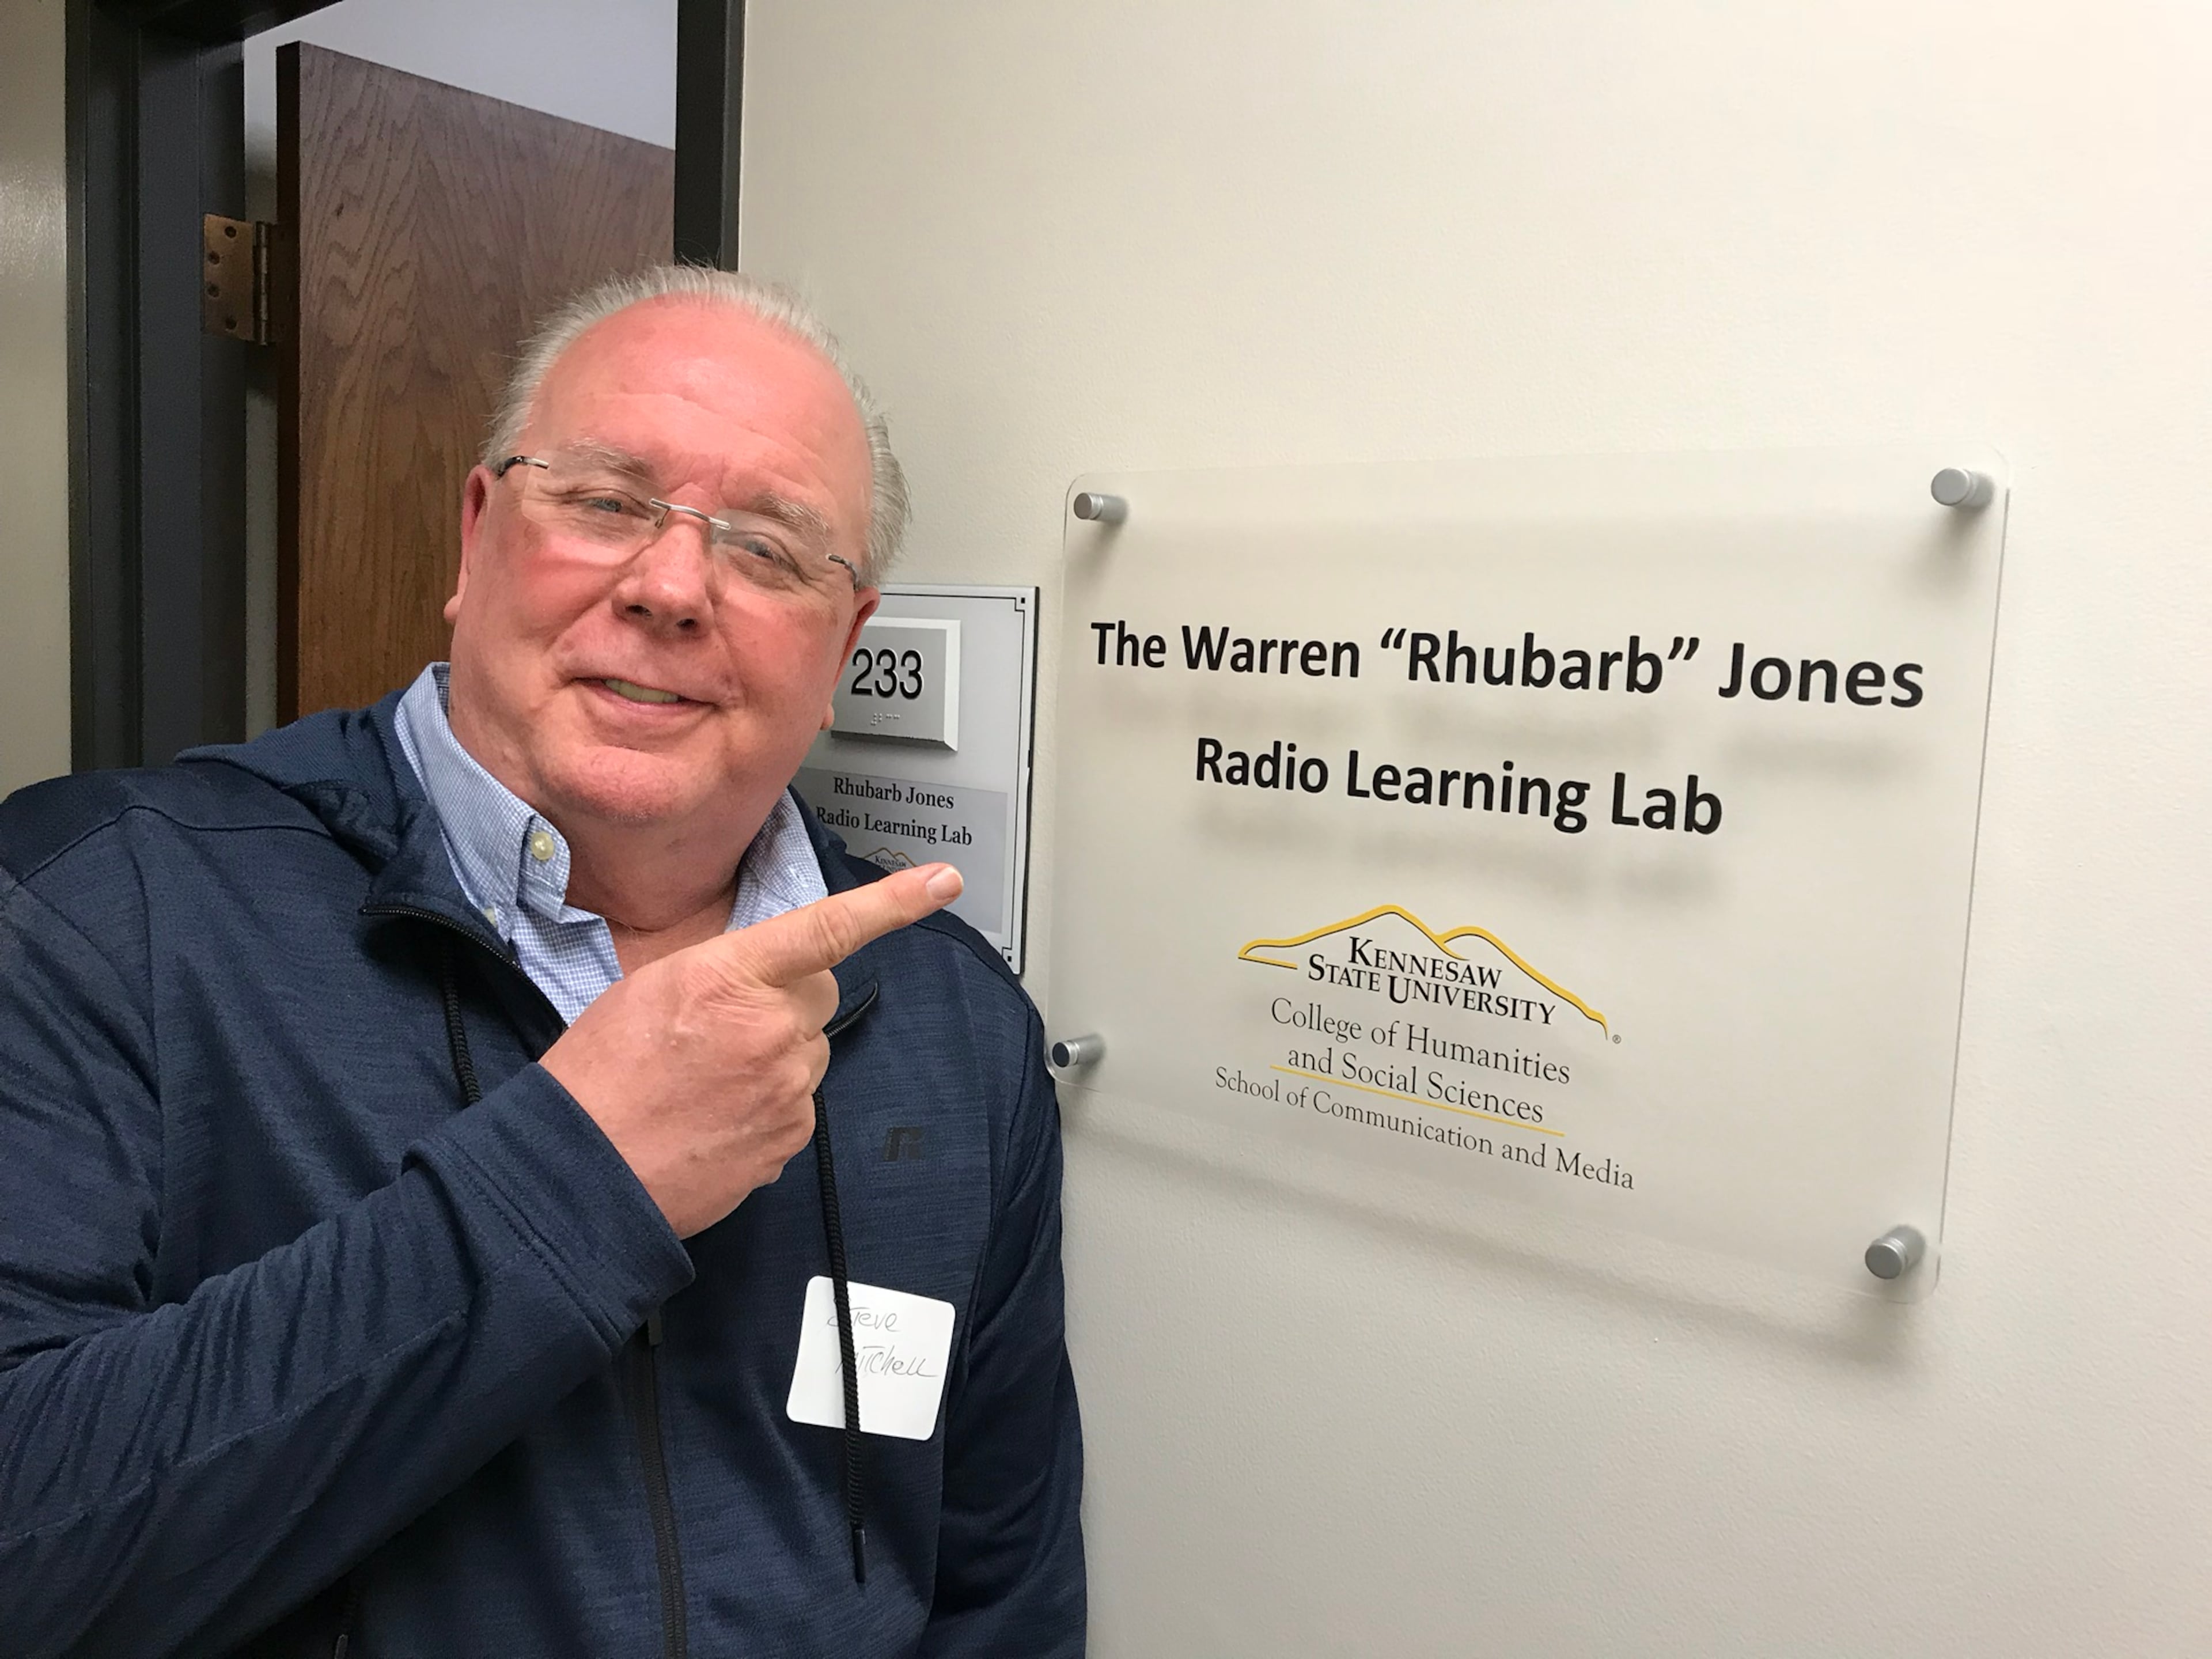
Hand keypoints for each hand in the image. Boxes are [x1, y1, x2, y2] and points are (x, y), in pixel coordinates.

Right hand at [541, 862, 962, 1236]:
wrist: (582, 1171)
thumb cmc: (600, 1077)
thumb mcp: (650, 989)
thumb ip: (722, 973)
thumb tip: (760, 981)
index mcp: (730, 975)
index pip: (829, 927)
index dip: (893, 902)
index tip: (942, 881)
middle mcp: (770, 1027)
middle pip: (819, 993)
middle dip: (787, 1001)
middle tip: (724, 1028)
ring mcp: (786, 1087)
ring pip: (807, 1053)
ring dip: (774, 1057)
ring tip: (706, 1081)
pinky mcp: (790, 1139)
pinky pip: (797, 1105)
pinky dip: (768, 1107)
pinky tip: (716, 1116)